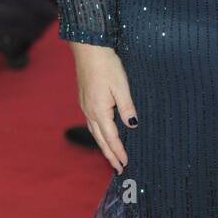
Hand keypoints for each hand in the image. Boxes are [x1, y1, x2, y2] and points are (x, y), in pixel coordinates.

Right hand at [71, 43, 138, 173]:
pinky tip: (103, 135)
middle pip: (100, 140)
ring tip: (111, 157)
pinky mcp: (85, 100)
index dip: (118, 152)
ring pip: (95, 132)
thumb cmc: (106, 65)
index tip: (125, 164)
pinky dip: (99, 134)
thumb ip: (127, 108)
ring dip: (104, 146)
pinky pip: (92, 123)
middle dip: (110, 155)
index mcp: (99, 111)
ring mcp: (85, 106)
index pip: (111, 138)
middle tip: (118, 169)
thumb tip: (132, 125)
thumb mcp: (121, 87)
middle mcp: (90, 111)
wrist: (89, 49)